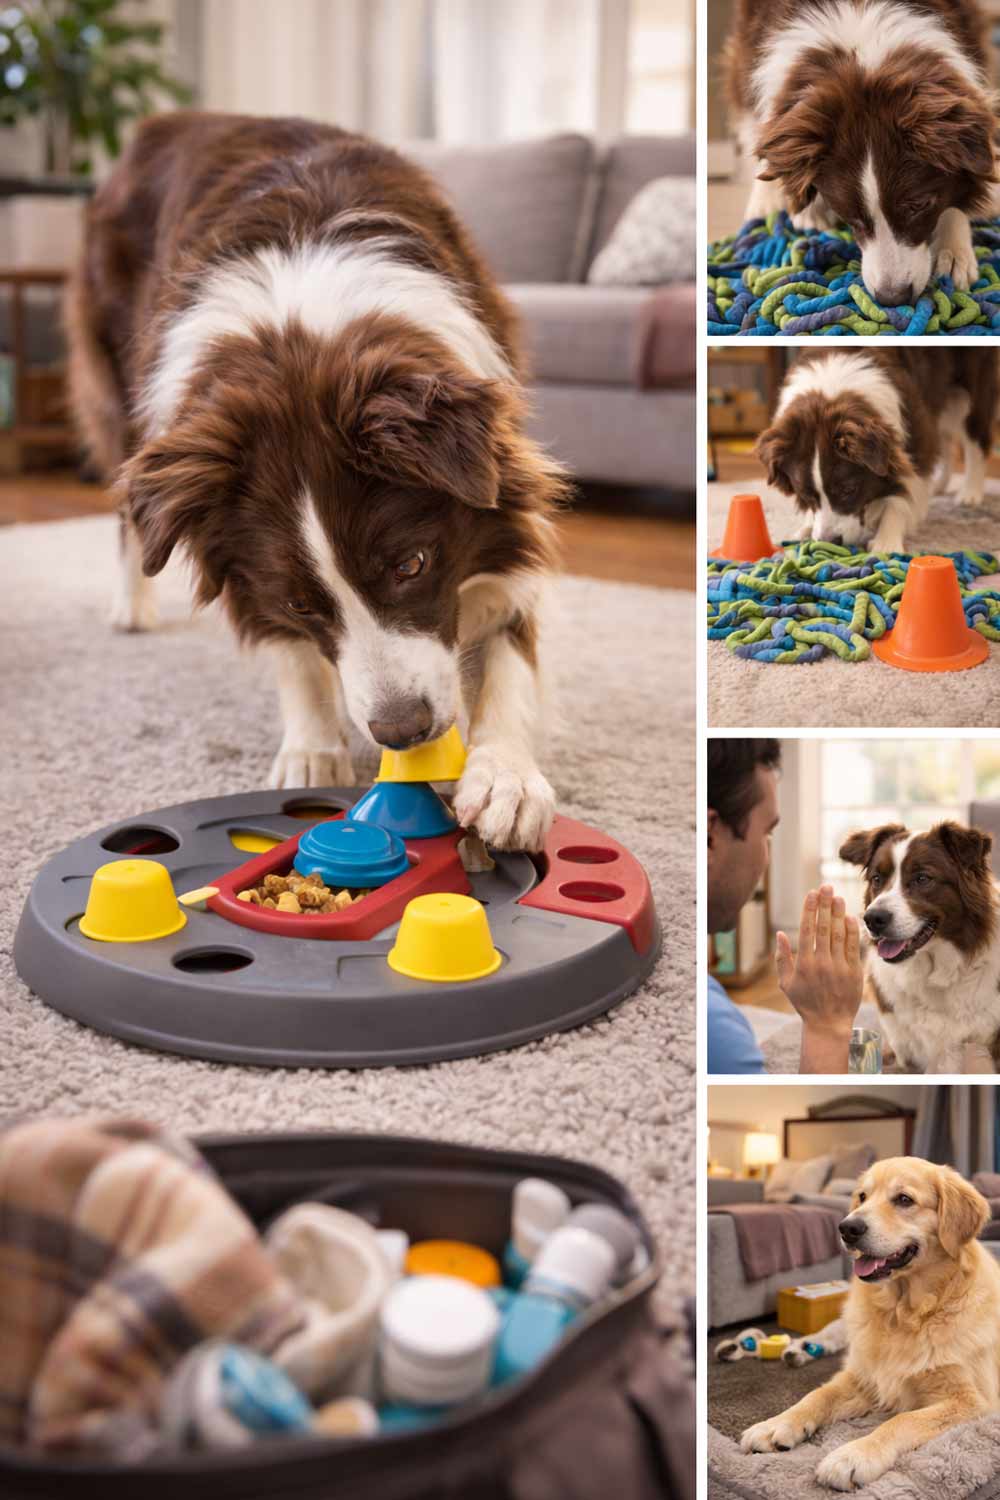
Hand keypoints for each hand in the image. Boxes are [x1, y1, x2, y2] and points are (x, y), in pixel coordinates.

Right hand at [776, 886, 862, 1072]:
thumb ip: (782, 958)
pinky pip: (854, 947)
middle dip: (825, 905)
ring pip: (839, 934)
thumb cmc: (805, 1002)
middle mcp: (822, 963)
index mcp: (804, 964)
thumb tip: (780, 934)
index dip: (810, 910)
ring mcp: (839, 967)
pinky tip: (851, 917)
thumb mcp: (786, 983)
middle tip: (827, 887)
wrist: (829, 1023)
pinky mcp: (854, 972)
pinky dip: (852, 931)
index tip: (812, 893)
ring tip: (838, 897)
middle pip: (824, 927)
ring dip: (839, 914)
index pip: (807, 930)